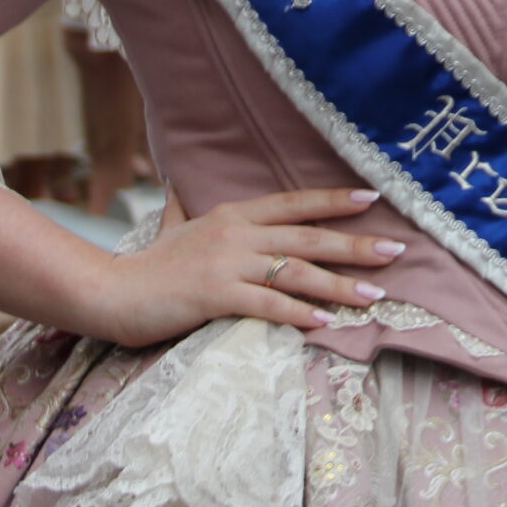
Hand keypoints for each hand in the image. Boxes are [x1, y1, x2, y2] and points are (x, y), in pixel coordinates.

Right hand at [81, 187, 404, 348]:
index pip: (294, 204)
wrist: (110, 292)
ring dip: (340, 286)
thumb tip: (174, 183)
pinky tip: (324, 323)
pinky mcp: (215, 296)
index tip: (372, 199)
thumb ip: (181, 206)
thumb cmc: (146, 265)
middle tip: (396, 251)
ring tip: (375, 296)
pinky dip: (299, 314)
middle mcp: (236, 234)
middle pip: (307, 237)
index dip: (333, 200)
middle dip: (356, 245)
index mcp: (233, 216)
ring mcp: (227, 264)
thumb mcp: (171, 227)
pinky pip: (267, 305)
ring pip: (296, 273)